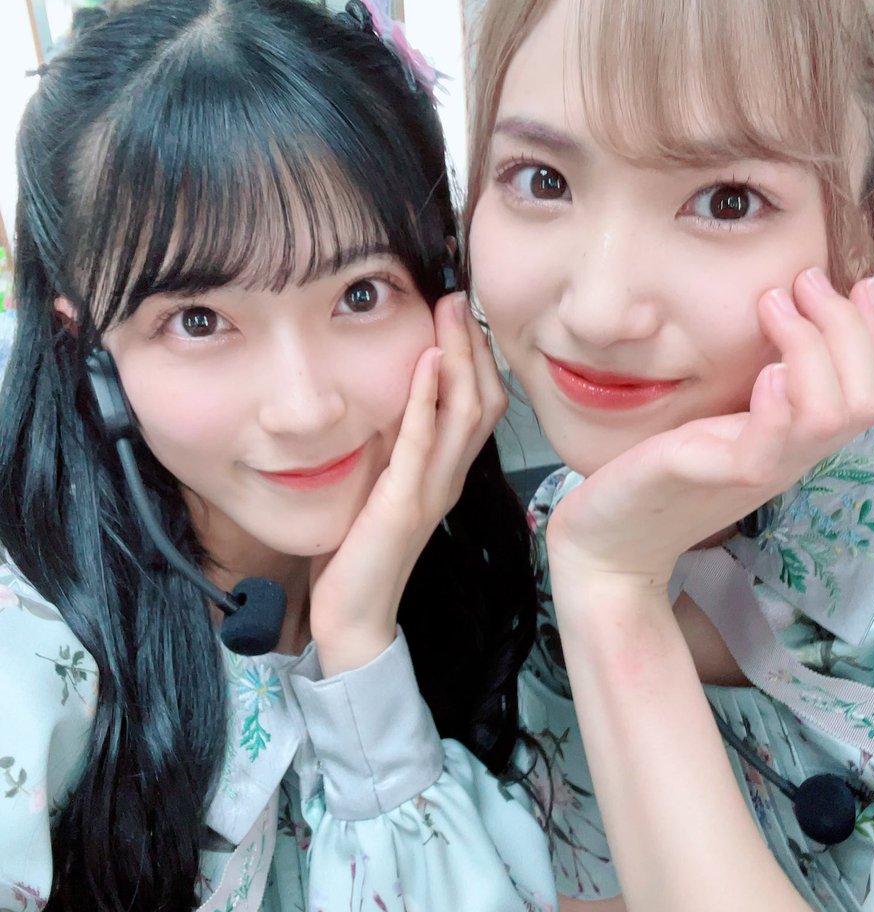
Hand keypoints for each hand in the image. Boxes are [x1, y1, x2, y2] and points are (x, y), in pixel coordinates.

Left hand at [309, 292, 505, 673]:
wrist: (352, 614)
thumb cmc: (361, 551)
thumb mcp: (381, 485)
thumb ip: (394, 447)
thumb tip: (389, 397)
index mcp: (446, 474)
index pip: (480, 406)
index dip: (478, 358)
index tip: (463, 312)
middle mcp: (449, 479)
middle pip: (484, 402)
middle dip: (475, 346)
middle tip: (461, 297)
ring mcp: (431, 492)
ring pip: (465, 416)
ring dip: (460, 359)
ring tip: (451, 313)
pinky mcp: (404, 505)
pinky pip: (422, 444)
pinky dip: (428, 400)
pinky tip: (427, 362)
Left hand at [546, 270, 873, 594]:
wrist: (609, 539)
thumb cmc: (658, 473)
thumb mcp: (717, 419)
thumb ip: (755, 383)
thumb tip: (781, 317)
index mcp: (796, 440)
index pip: (867, 389)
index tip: (857, 282)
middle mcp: (789, 457)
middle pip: (865, 398)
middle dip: (848, 328)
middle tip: (804, 282)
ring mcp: (757, 469)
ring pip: (830, 416)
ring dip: (812, 346)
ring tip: (773, 304)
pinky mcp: (712, 475)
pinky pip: (767, 445)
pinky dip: (778, 404)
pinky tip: (767, 371)